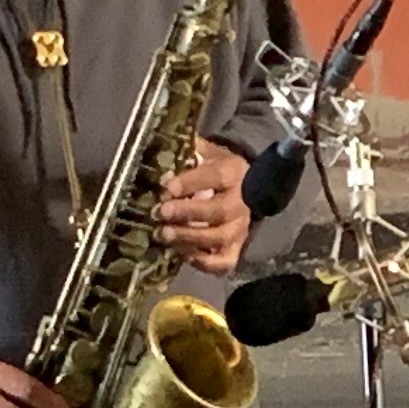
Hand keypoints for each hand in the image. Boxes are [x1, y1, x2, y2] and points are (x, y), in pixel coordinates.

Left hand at [158, 138, 252, 269]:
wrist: (248, 190)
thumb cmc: (218, 169)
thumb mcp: (208, 153)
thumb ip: (189, 150)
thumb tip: (164, 144)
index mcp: (233, 173)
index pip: (214, 177)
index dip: (190, 183)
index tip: (166, 187)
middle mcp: (240, 203)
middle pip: (218, 211)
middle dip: (187, 213)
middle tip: (160, 213)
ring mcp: (240, 228)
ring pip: (220, 237)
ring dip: (190, 237)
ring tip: (163, 235)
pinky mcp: (236, 248)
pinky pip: (224, 262)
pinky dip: (204, 263)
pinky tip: (183, 254)